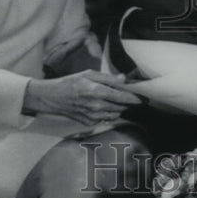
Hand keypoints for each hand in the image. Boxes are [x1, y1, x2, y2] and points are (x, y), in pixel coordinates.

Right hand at [24, 70, 141, 126]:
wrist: (52, 98)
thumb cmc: (70, 82)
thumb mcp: (88, 74)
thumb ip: (108, 78)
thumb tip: (124, 79)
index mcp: (97, 91)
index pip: (123, 96)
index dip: (136, 97)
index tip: (144, 97)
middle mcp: (96, 106)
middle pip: (122, 106)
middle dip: (129, 101)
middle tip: (133, 96)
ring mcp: (93, 116)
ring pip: (116, 113)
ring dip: (120, 107)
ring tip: (116, 98)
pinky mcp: (89, 123)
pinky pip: (106, 118)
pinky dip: (109, 112)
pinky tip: (103, 105)